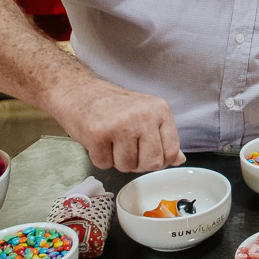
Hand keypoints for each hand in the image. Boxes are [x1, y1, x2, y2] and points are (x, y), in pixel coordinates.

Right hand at [47, 77, 185, 171]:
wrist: (79, 91)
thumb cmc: (113, 105)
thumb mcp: (145, 114)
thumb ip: (163, 137)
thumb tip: (179, 159)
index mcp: (160, 110)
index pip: (171, 151)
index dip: (158, 160)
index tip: (146, 154)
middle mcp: (143, 116)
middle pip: (152, 163)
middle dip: (138, 163)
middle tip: (126, 148)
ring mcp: (121, 125)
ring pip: (127, 166)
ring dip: (117, 161)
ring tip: (111, 141)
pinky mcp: (98, 135)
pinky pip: (105, 164)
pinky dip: (99, 158)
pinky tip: (98, 141)